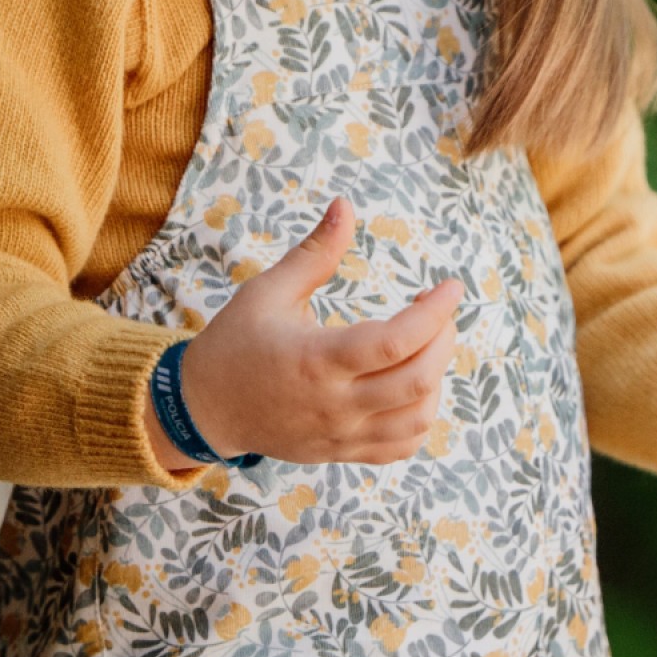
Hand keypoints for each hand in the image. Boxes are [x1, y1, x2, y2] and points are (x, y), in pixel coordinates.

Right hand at [145, 198, 462, 469]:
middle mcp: (335, 403)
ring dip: (436, 378)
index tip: (449, 287)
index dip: (435, 312)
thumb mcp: (268, 291)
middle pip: (419, 380)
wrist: (206, 407)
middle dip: (444, 339)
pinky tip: (412, 385)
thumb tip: (345, 205)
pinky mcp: (342, 452)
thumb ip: (314, 252)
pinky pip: (401, 447)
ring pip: (417, 419)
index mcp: (317, 360)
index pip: (396, 341)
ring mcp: (341, 434)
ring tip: (424, 346)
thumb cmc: (236, 343)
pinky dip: (420, 417)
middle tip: (437, 311)